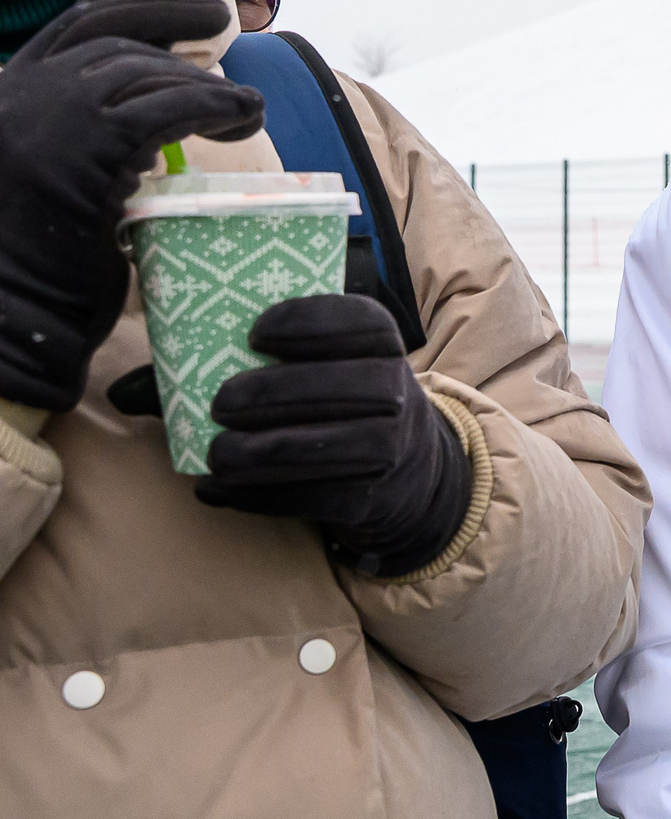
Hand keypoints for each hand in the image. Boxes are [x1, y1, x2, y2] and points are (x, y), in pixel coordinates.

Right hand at [0, 0, 260, 409]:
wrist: (12, 318)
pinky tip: (239, 117)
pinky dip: (213, 104)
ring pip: (146, 71)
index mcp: (4, 97)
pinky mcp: (86, 144)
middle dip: (181, 42)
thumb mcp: (58, 183)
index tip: (195, 17)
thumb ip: (89, 141)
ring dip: (207, 86)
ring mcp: (46, 114)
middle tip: (231, 53)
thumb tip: (157, 112)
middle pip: (116, 42)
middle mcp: (16, 93)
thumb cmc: (40, 269)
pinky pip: (167, 106)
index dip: (143, 13)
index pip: (75, 29)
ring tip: (245, 112)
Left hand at [195, 295, 472, 576]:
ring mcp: (392, 447)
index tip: (254, 332)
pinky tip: (219, 491)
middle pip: (355, 385)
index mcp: (377, 343)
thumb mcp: (301, 372)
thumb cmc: (326, 403)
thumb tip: (122, 392)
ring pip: (341, 445)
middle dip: (284, 392)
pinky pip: (322, 496)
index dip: (312, 323)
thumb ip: (217, 368)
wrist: (399, 470)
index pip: (362, 321)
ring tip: (217, 454)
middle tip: (222, 402)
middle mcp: (397, 390)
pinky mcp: (372, 497)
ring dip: (273, 450)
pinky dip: (265, 495)